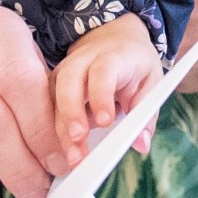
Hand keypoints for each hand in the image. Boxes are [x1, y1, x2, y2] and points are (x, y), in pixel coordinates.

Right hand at [53, 14, 162, 165]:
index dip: (101, 95)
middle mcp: (84, 60)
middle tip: (79, 141)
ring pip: (53, 96)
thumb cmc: (134, 64)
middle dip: (71, 113)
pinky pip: (46, 106)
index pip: (103, 71)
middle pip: (69, 81)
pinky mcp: (53, 84)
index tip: (105, 121)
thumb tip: (141, 144)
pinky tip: (61, 151)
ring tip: (73, 157)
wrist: (115, 40)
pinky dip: (52, 129)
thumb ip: (145, 113)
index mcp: (113, 56)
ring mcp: (65, 70)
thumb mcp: (151, 83)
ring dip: (60, 128)